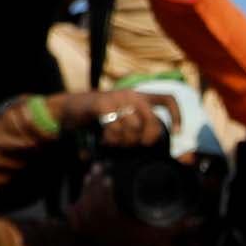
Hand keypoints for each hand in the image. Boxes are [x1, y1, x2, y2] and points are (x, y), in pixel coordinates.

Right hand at [57, 89, 172, 149]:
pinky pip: (115, 128)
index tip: (176, 133)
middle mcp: (131, 94)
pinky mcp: (102, 103)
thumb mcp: (122, 121)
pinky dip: (111, 139)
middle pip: (152, 122)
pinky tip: (104, 140)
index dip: (176, 116)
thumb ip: (139, 130)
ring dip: (123, 142)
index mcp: (139, 97)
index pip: (167, 100)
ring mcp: (117, 97)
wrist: (69, 108)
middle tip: (130, 145)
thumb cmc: (99, 119)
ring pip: (133, 128)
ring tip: (113, 141)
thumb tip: (165, 151)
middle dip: (144, 139)